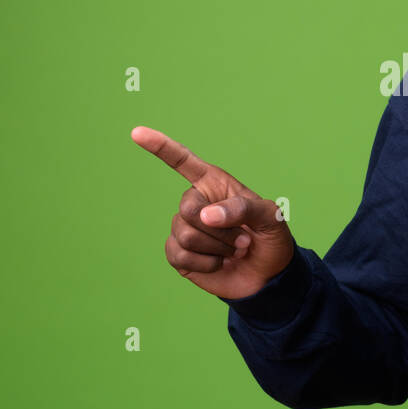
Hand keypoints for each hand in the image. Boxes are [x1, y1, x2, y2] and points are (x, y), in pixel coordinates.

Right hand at [131, 125, 296, 299]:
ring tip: (235, 251)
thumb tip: (206, 215)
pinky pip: (179, 255)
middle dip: (219, 229)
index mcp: (214, 184)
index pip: (183, 161)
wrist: (268, 275)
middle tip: (244, 240)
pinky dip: (205, 263)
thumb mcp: (270, 217)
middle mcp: (196, 203)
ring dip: (217, 247)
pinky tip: (219, 263)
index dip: (160, 146)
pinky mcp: (179, 255)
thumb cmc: (270, 239)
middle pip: (187, 208)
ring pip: (185, 234)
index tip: (137, 132)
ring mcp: (185, 229)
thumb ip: (242, 208)